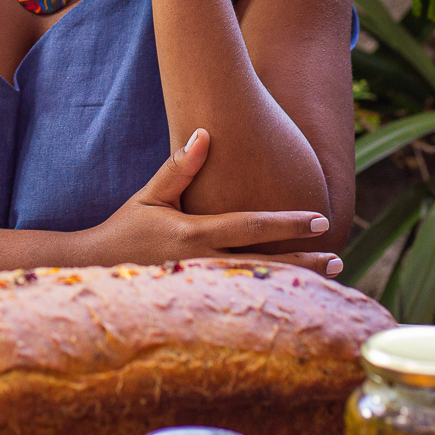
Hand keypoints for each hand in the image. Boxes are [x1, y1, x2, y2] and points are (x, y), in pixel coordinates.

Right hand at [85, 129, 344, 276]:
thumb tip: (205, 133)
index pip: (252, 227)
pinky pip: (244, 300)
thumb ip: (179, 167)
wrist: (96, 270)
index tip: (320, 220)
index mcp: (194, 235)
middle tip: (338, 259)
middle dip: (304, 262)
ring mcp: (204, 288)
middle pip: (265, 264)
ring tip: (328, 278)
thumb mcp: (149, 195)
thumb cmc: (125, 229)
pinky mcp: (201, 301)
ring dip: (295, 282)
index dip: (288, 223)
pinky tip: (294, 295)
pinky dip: (271, 296)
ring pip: (259, 286)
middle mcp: (204, 264)